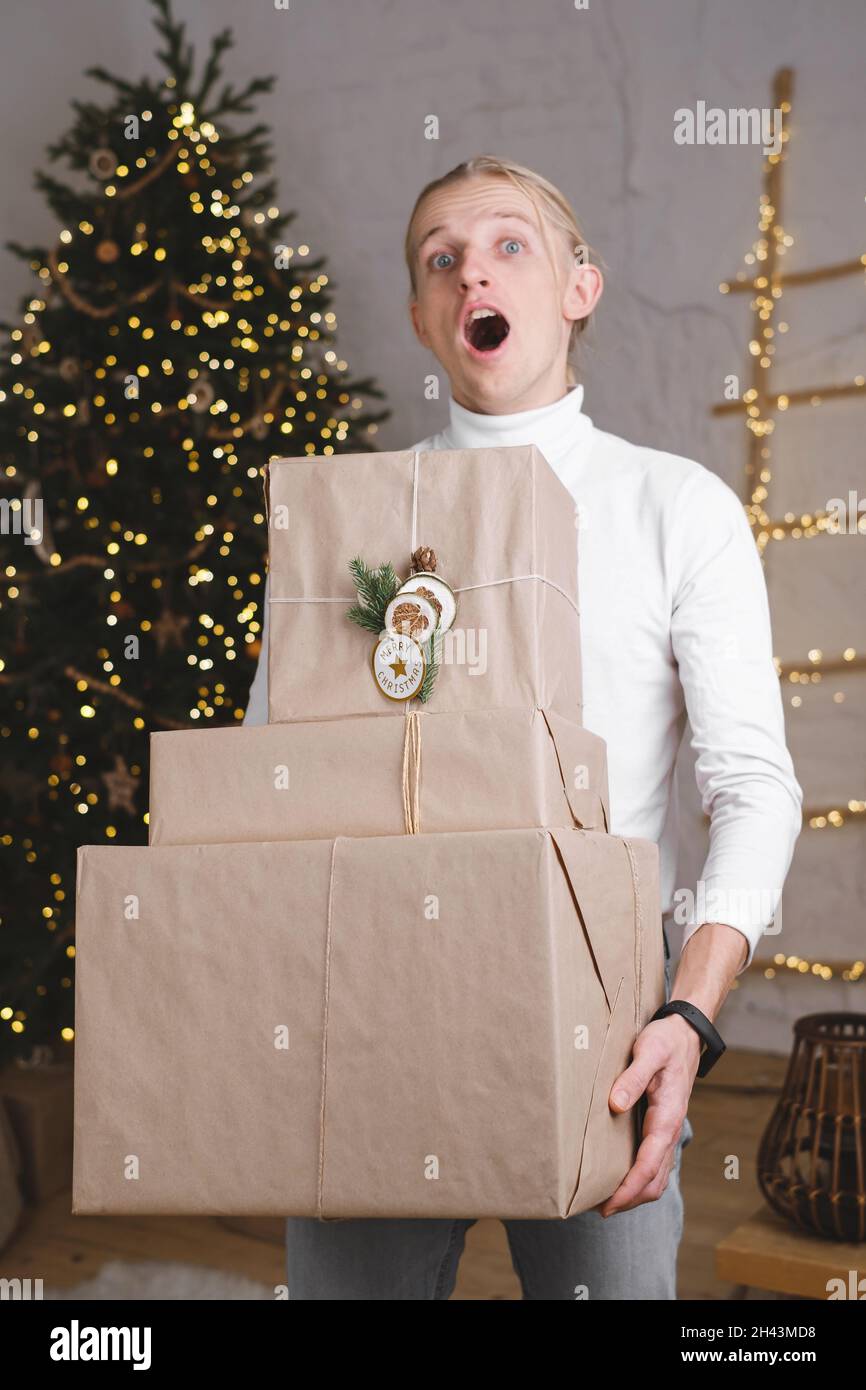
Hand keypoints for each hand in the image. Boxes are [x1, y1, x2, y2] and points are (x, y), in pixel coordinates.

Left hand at [593, 1012, 700, 1216]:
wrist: (685, 1032)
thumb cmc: (665, 1041)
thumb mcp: (648, 1052)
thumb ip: (632, 1078)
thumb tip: (615, 1105)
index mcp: (667, 1117)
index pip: (649, 1165)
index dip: (629, 1188)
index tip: (608, 1204)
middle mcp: (671, 1128)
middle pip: (655, 1180)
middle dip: (631, 1199)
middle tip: (601, 1210)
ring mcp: (669, 1129)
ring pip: (658, 1175)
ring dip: (637, 1193)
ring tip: (608, 1201)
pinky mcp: (663, 1124)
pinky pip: (656, 1161)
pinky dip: (642, 1177)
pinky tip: (622, 1176)